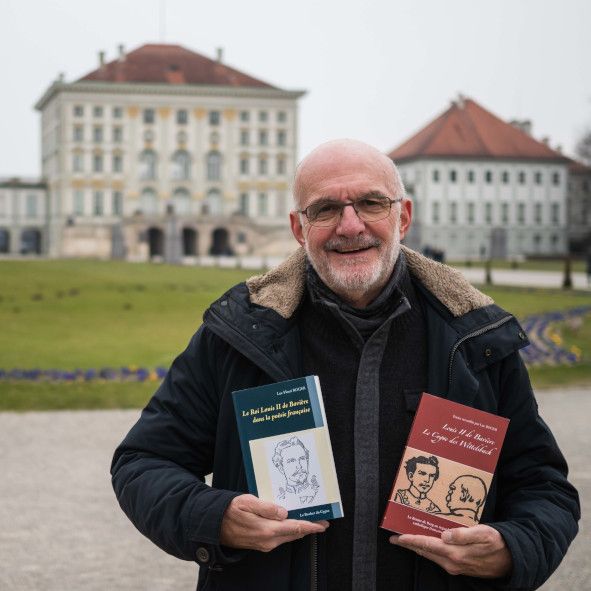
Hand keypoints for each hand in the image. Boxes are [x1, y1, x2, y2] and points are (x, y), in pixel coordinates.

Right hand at [220, 494, 328, 551]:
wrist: (214, 525)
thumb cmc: (230, 510)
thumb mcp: (247, 502)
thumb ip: (266, 507)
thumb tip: (284, 512)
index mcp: (267, 530)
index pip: (295, 528)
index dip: (310, 526)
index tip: (323, 524)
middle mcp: (268, 540)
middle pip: (294, 534)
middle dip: (309, 527)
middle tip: (322, 520)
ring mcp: (265, 544)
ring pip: (288, 536)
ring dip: (300, 529)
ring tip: (310, 520)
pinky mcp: (262, 544)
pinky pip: (281, 538)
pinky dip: (290, 531)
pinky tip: (292, 523)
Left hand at [390, 524, 511, 577]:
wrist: (512, 560)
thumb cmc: (498, 543)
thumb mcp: (483, 534)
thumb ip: (463, 534)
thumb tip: (444, 535)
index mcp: (455, 553)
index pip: (426, 545)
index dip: (410, 540)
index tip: (396, 537)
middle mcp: (452, 562)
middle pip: (425, 551)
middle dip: (409, 544)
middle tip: (395, 537)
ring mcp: (455, 566)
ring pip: (430, 555)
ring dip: (418, 547)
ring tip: (406, 538)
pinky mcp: (459, 566)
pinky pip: (438, 557)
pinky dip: (429, 550)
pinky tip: (426, 543)